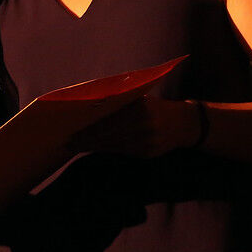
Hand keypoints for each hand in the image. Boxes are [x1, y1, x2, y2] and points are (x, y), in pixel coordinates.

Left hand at [68, 96, 200, 157]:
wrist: (184, 123)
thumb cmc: (154, 107)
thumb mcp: (139, 99)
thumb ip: (118, 101)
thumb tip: (88, 103)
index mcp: (138, 108)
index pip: (107, 119)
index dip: (88, 126)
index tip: (71, 129)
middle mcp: (142, 125)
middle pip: (107, 134)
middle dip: (86, 139)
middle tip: (67, 141)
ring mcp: (146, 141)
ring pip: (113, 145)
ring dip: (92, 146)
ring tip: (75, 146)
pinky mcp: (148, 153)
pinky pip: (122, 152)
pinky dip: (105, 150)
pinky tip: (93, 148)